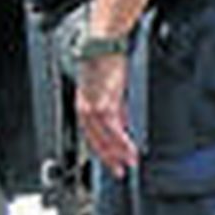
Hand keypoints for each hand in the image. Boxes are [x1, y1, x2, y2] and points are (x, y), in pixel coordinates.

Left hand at [75, 53, 138, 178]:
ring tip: (128, 164)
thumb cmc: (107, 59)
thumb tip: (123, 123)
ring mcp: (92, 106)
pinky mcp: (103, 102)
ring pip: (102, 138)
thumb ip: (116, 107)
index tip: (111, 161)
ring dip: (116, 153)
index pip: (89, 133)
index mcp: (84, 103)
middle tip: (118, 171)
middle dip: (106, 158)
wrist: (104, 43)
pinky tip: (130, 150)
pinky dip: (121, 142)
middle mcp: (85, 106)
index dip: (100, 149)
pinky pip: (112, 129)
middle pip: (93, 140)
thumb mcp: (111, 87)